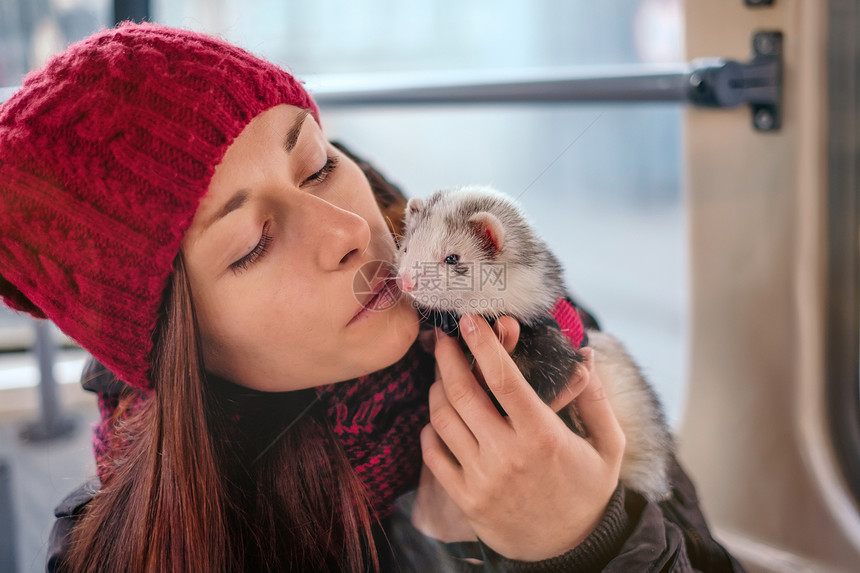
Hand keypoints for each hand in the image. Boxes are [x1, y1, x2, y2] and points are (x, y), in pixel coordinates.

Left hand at [420, 314, 625, 560]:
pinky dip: (430, 429)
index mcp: (543, 435)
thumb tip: (586, 356)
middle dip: (447, 358)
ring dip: (437, 389)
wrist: (569, 550)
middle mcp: (508, 454)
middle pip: (463, 392)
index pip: (504, 379)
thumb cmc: (588, 491)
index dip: (483, 344)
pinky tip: (438, 417)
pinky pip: (434, 454)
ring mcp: (482, 478)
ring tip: (441, 376)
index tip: (470, 321)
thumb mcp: (608, 446)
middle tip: (442, 338)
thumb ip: (596, 400)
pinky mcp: (466, 498)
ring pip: (443, 419)